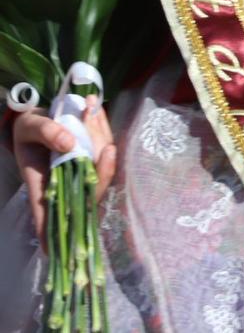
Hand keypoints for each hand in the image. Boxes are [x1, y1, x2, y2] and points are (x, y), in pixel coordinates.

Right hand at [10, 97, 116, 241]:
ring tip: (89, 106)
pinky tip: (95, 107)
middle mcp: (66, 181)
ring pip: (100, 163)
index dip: (58, 230)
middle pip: (89, 186)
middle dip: (98, 163)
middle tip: (99, 137)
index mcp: (42, 184)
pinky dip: (102, 126)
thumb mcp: (29, 127)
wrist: (41, 115)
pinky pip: (105, 146)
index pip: (52, 213)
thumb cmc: (29, 129)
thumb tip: (69, 144)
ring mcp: (84, 169)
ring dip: (100, 134)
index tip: (58, 247)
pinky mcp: (95, 156)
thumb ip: (46, 132)